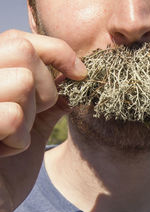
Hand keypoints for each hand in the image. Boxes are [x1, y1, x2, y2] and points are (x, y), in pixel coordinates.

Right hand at [0, 30, 86, 211]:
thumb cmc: (5, 169)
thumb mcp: (28, 130)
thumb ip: (45, 104)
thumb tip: (71, 83)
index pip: (19, 41)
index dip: (55, 51)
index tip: (79, 73)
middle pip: (23, 53)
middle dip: (43, 86)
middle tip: (31, 116)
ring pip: (22, 80)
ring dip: (30, 114)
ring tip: (13, 137)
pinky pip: (12, 113)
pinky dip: (20, 135)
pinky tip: (6, 150)